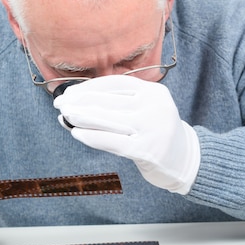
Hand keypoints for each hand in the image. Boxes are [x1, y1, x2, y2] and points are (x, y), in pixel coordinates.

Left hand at [53, 75, 199, 193]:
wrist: (185, 160)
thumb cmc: (157, 132)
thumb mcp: (147, 109)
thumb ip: (120, 102)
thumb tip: (77, 100)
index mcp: (154, 91)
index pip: (114, 83)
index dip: (88, 87)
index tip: (69, 92)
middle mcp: (154, 106)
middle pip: (108, 100)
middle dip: (79, 102)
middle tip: (60, 104)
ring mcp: (151, 128)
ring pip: (107, 119)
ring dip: (80, 117)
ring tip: (64, 116)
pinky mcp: (146, 150)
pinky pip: (111, 141)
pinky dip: (91, 137)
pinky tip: (76, 134)